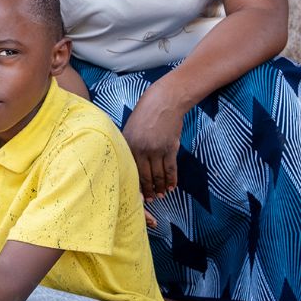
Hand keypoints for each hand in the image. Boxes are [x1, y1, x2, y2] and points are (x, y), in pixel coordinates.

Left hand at [121, 85, 183, 199]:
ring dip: (161, 187)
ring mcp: (156, 150)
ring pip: (158, 175)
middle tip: (152, 200)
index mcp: (128, 144)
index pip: (130, 170)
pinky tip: (172, 187)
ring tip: (162, 195)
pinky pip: (171, 169)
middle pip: (145, 176)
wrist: (164, 101)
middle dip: (149, 190)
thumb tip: (129, 163)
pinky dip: (172, 180)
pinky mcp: (170, 148)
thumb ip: (130, 145)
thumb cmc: (145, 113)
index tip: (137, 195)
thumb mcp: (131, 128)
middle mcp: (141, 149)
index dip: (135, 184)